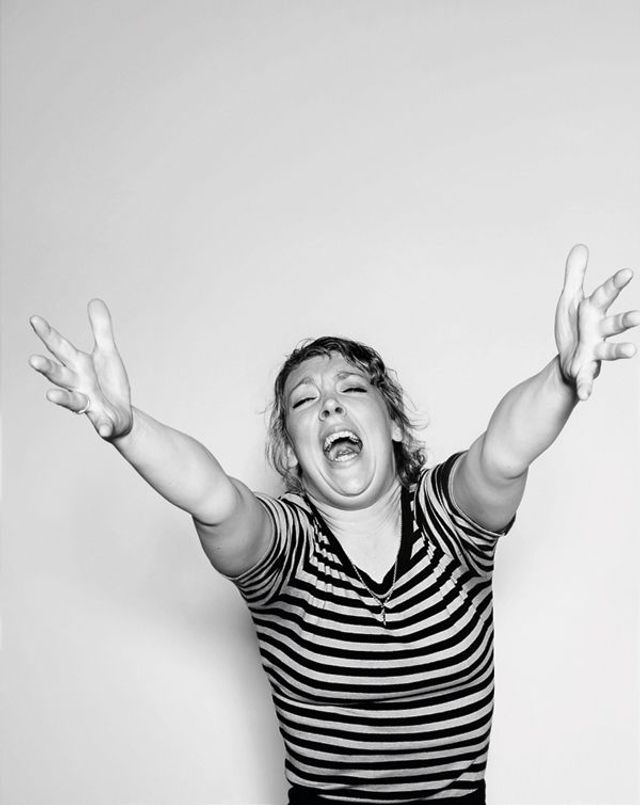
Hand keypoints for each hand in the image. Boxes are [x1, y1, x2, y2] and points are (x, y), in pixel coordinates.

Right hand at [29, 299, 132, 439]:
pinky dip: (102, 426)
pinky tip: (103, 428)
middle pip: (59, 375)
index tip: (34, 319)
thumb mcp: (107, 353)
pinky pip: (101, 425)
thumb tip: (94, 300)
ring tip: (51, 395)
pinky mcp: (103, 421)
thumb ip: (101, 329)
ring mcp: (88, 404)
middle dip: (47, 368)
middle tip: (33, 360)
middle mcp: (77, 385)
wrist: (120, 415)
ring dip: (61, 398)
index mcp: (78, 366)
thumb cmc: (107, 383)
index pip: (59, 348)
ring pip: (72, 400)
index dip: (47, 334)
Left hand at [555, 244, 639, 400]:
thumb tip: (580, 246)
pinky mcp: (584, 371)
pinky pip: (586, 381)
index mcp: (593, 312)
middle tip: (638, 316)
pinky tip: (586, 396)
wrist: (566, 362)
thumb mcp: (569, 300)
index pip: (604, 295)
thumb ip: (575, 276)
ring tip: (632, 350)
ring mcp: (593, 353)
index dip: (615, 284)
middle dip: (625, 319)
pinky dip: (586, 388)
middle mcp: (598, 332)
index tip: (627, 272)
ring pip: (608, 351)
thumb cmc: (573, 329)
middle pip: (614, 324)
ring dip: (620, 350)